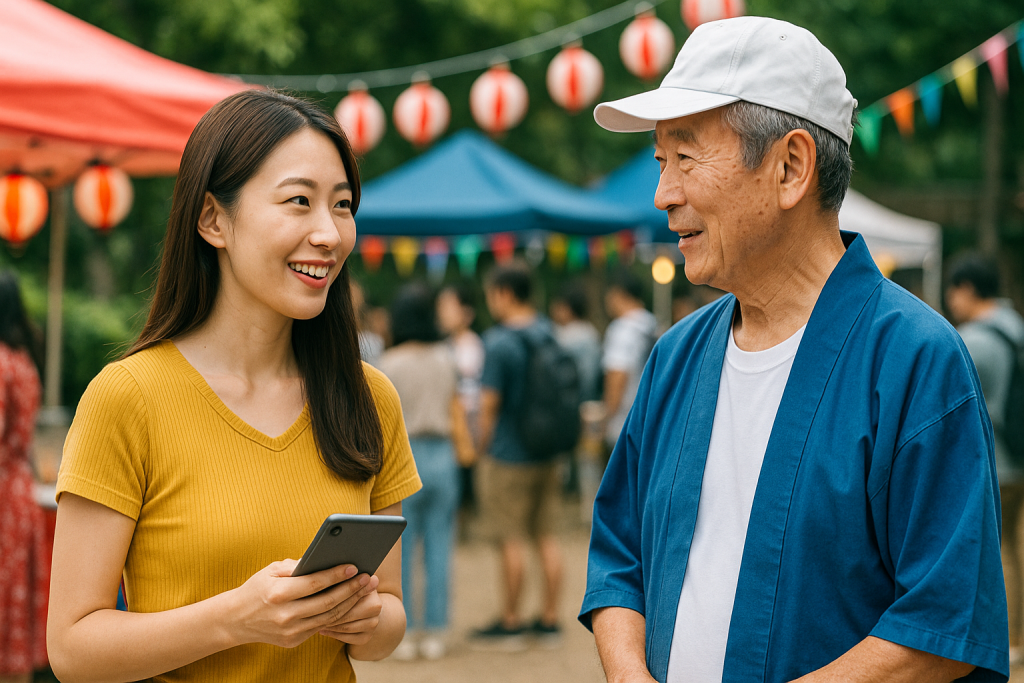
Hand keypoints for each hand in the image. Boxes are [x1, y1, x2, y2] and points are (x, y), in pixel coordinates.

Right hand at [227, 559, 376, 648]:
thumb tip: (324, 559)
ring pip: (328, 617)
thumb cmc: (256, 589)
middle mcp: (285, 615)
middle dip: (351, 589)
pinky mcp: (293, 641)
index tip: (354, 567)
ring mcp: (290, 631)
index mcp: (278, 594)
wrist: (235, 620)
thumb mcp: (271, 571)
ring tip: (364, 589)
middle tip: (368, 578)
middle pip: (327, 602)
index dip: (336, 575)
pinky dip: (337, 615)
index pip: (314, 584)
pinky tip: (349, 603)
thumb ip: (296, 566)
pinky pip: (321, 626)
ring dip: (350, 603)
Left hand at [317, 576, 383, 644]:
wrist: (367, 605)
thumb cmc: (348, 587)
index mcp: (371, 587)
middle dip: (327, 613)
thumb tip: (318, 571)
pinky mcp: (366, 637)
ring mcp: (373, 623)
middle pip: (346, 613)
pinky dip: (333, 634)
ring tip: (313, 621)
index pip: (348, 593)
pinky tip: (322, 629)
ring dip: (329, 624)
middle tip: (309, 612)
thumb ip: (337, 575)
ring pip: (345, 627)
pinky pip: (347, 638)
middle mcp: (376, 606)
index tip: (314, 595)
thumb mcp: (345, 578)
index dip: (331, 595)